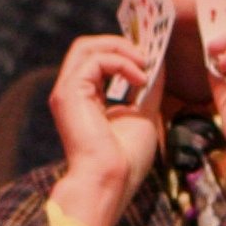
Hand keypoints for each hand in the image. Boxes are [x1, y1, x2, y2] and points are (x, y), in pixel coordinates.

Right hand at [46, 31, 161, 225]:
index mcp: (86, 98)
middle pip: (87, 47)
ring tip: (145, 63)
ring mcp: (67, 91)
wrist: (110, 181)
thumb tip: (158, 64)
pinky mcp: (69, 93)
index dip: (123, 51)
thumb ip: (148, 89)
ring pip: (86, 46)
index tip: (151, 56)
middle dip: (120, 44)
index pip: (97, 60)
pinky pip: (95, 60)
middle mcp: (72, 92)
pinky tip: (140, 79)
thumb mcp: (144, 114)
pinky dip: (121, 63)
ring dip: (121, 48)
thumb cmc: (125, 159)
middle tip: (148, 54)